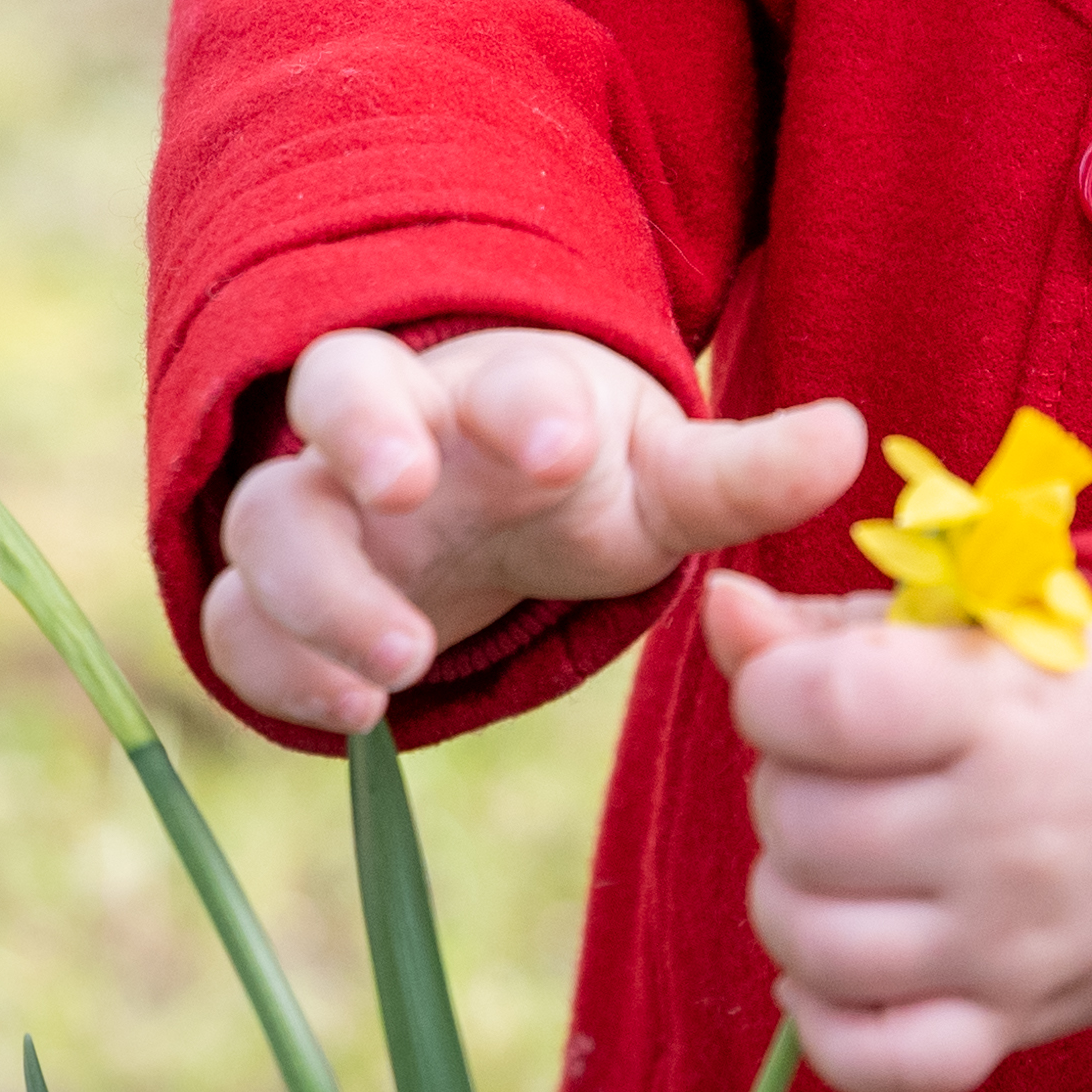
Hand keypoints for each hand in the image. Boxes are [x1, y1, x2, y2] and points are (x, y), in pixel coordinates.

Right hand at [203, 327, 870, 738]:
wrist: (468, 503)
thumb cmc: (570, 478)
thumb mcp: (661, 480)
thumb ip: (743, 472)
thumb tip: (854, 438)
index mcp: (500, 392)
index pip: (501, 377)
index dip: (525, 405)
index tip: (567, 448)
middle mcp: (392, 432)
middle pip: (338, 392)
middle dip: (364, 436)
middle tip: (407, 490)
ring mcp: (321, 513)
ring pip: (273, 519)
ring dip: (322, 586)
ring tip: (398, 668)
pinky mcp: (278, 599)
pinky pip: (237, 622)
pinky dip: (276, 666)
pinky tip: (351, 714)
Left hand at [711, 571, 1091, 1091]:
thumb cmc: (1043, 699)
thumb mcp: (954, 632)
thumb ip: (820, 629)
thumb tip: (723, 611)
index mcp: (992, 707)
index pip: (819, 705)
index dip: (768, 697)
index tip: (794, 697)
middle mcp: (1006, 831)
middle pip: (800, 828)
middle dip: (784, 797)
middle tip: (834, 783)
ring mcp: (1010, 942)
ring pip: (815, 947)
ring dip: (790, 904)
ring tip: (831, 869)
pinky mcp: (1011, 1023)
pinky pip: (878, 1064)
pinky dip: (827, 1028)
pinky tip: (831, 974)